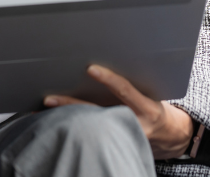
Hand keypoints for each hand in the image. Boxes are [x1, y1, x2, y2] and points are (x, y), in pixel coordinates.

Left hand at [44, 65, 194, 159]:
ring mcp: (120, 134)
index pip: (125, 90)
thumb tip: (101, 66)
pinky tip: (54, 124)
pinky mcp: (112, 142)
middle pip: (97, 113)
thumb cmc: (154, 107)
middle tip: (49, 98)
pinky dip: (70, 127)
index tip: (90, 68)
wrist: (167, 135)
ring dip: (65, 117)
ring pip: (88, 124)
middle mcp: (132, 123)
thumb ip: (132, 84)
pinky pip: (87, 134)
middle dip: (72, 105)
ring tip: (42, 112)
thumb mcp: (152, 95)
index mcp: (145, 107)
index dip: (108, 79)